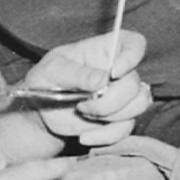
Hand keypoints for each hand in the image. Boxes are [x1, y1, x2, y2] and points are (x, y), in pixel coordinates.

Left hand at [26, 28, 149, 143]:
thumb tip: (101, 80)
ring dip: (109, 115)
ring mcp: (122, 96)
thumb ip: (76, 73)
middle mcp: (119, 72)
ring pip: (138, 105)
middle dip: (109, 100)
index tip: (113, 72)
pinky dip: (106, 135)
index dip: (132, 56)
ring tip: (83, 113)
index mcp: (105, 50)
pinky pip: (126, 128)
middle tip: (81, 105)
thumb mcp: (53, 70)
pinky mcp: (119, 119)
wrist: (41, 111)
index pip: (134, 44)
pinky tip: (85, 136)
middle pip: (135, 84)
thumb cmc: (46, 80)